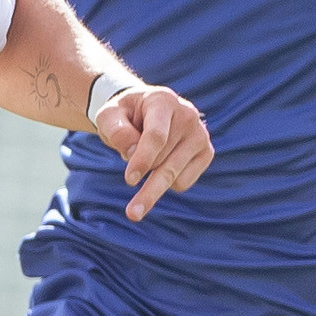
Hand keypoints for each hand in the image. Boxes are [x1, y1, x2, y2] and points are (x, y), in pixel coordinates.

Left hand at [96, 82, 214, 219]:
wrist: (144, 112)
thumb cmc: (124, 115)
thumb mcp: (109, 116)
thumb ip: (115, 130)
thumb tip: (131, 152)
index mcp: (163, 101)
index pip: (156, 136)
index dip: (142, 160)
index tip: (129, 180)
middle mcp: (187, 115)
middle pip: (165, 163)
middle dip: (146, 188)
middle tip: (133, 214)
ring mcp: (200, 135)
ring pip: (175, 176)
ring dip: (152, 184)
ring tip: (137, 174)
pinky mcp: (206, 153)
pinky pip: (184, 182)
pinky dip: (167, 182)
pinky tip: (160, 164)